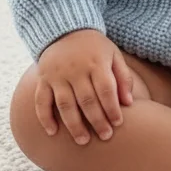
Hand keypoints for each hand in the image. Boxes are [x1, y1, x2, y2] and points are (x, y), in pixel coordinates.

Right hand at [35, 29, 134, 144]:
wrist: (65, 29)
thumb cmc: (94, 47)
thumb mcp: (113, 54)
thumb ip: (123, 77)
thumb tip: (129, 103)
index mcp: (96, 62)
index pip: (106, 90)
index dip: (112, 108)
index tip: (119, 123)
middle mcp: (76, 69)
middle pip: (87, 100)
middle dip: (97, 121)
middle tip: (105, 137)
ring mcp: (57, 75)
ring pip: (65, 104)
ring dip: (74, 125)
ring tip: (83, 141)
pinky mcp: (43, 79)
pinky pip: (41, 101)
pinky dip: (45, 118)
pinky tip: (53, 132)